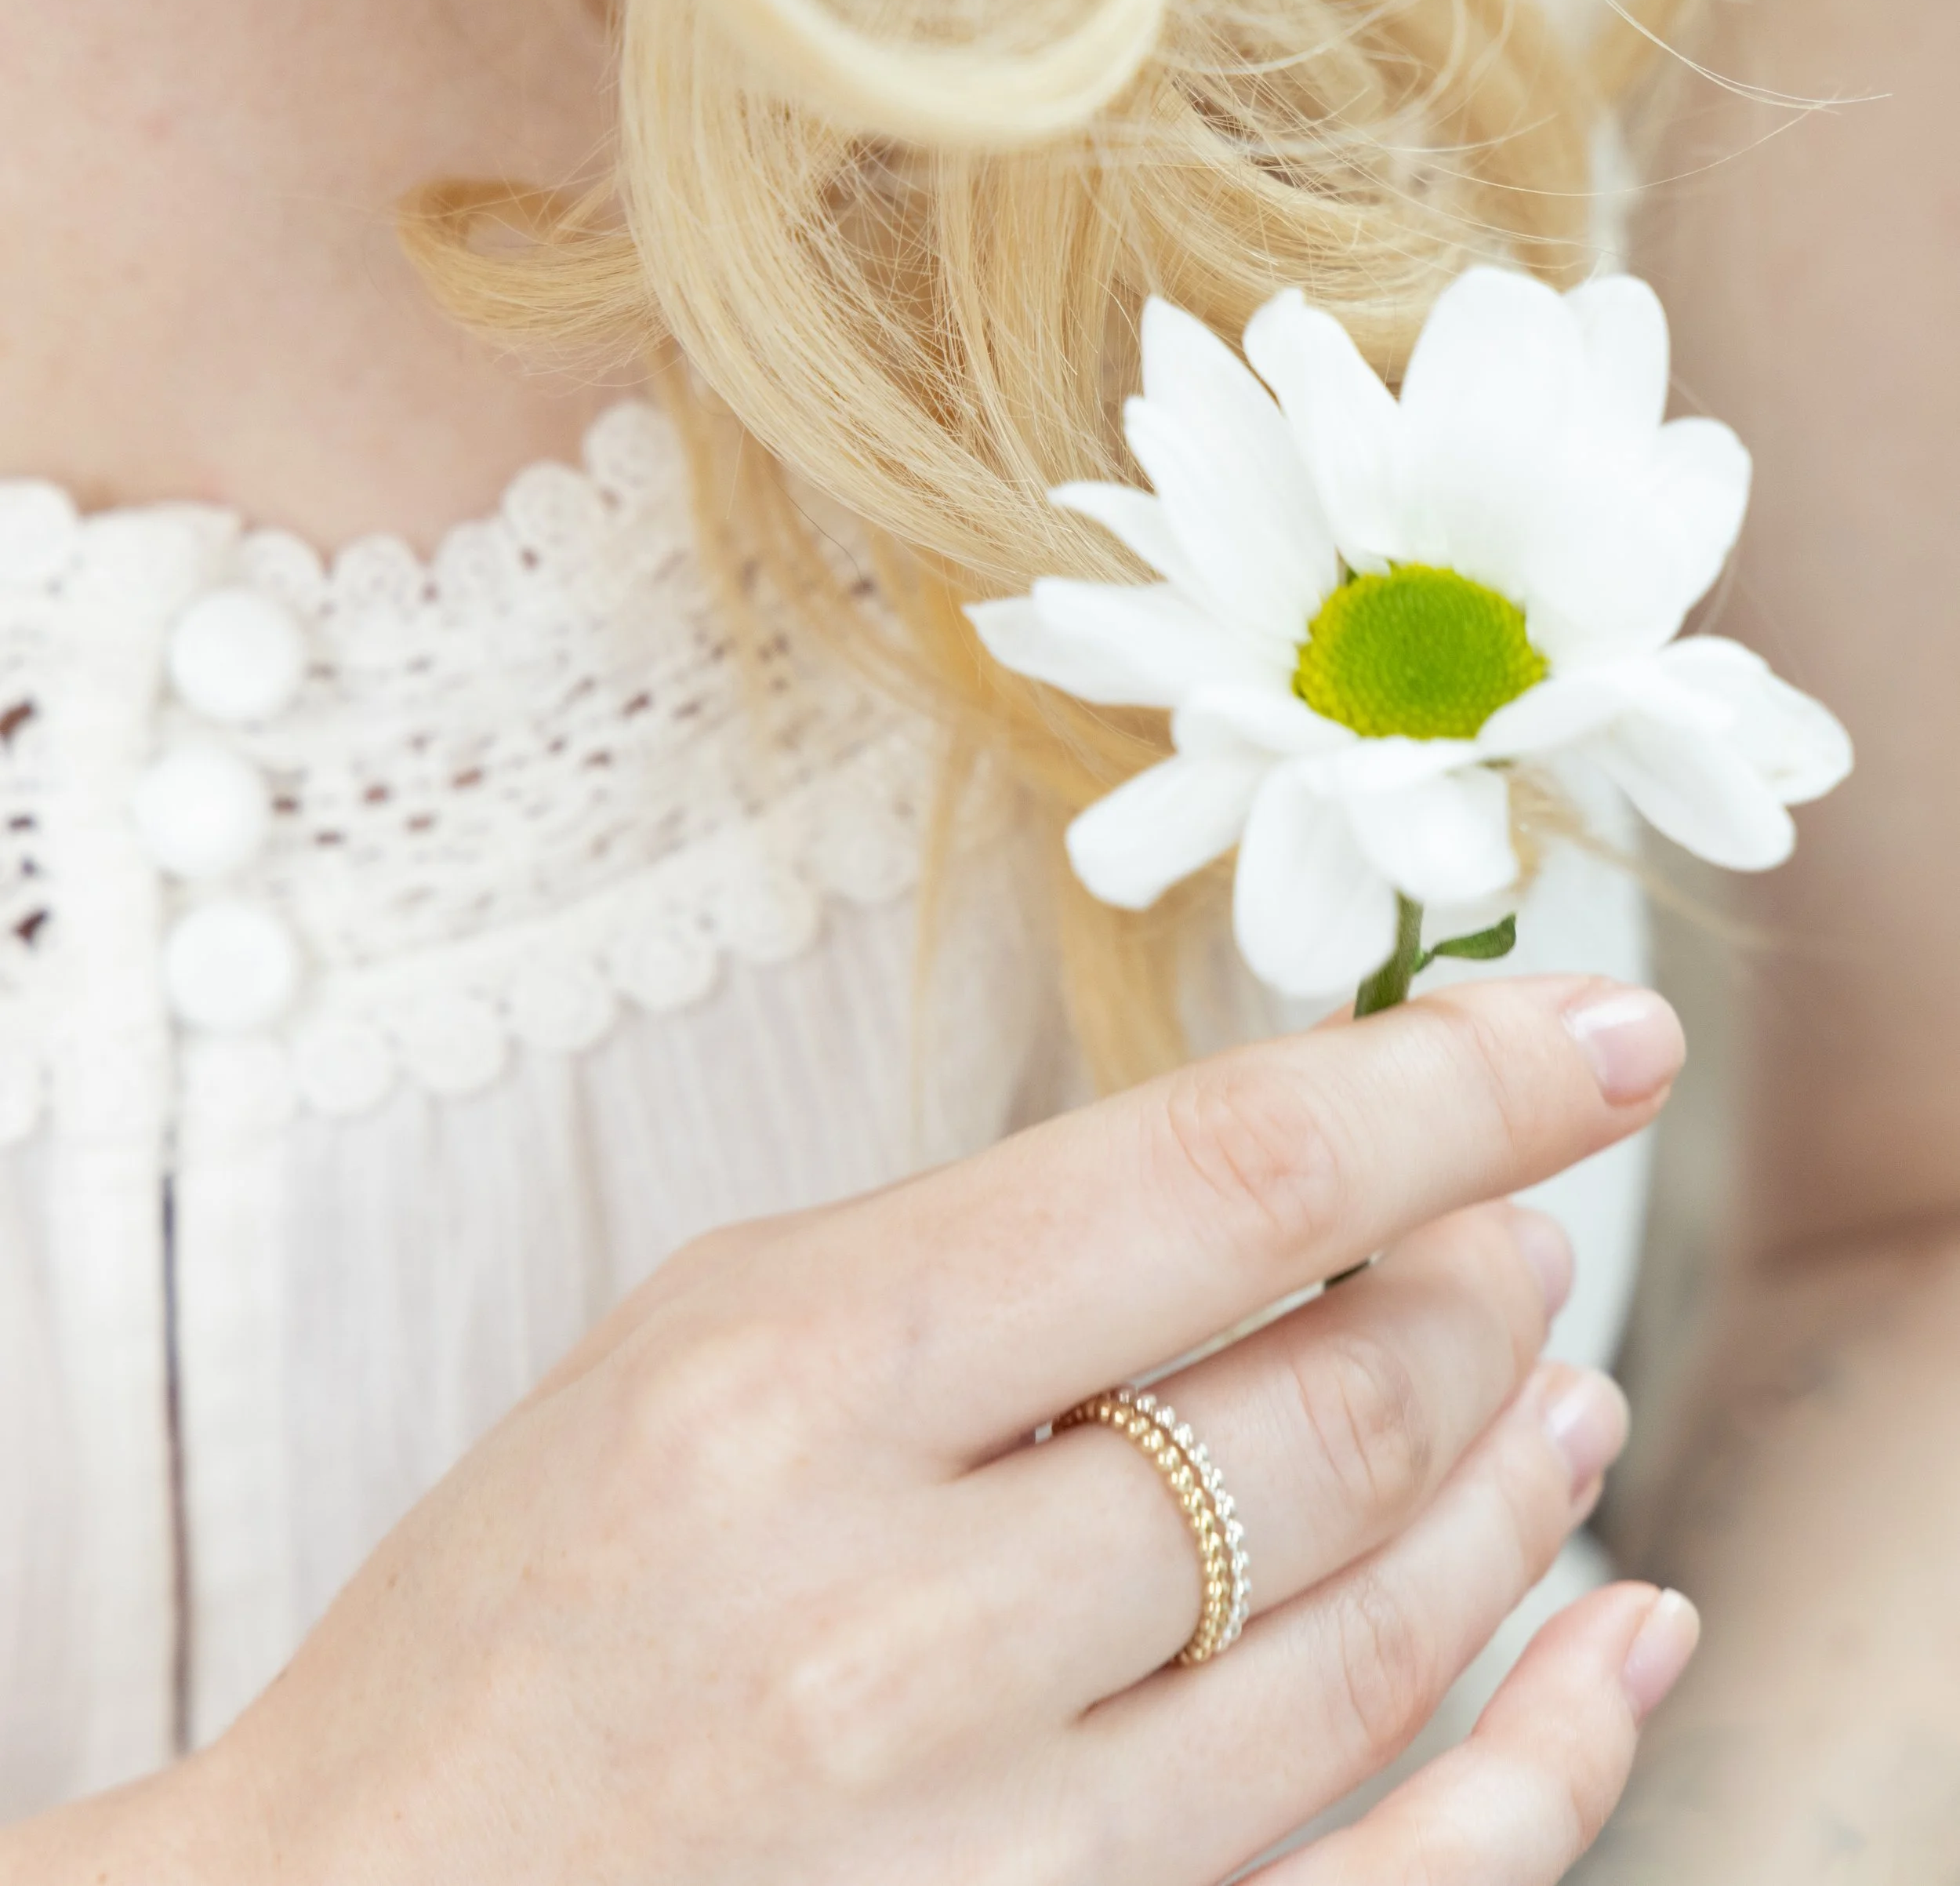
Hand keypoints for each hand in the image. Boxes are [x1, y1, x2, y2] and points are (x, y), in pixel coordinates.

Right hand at [4, 975, 1691, 1885]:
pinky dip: (1547, 1755)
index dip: (1449, 1089)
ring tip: (1560, 1392)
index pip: (1223, 1185)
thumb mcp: (706, 1342)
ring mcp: (998, 1855)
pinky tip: (1618, 1635)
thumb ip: (987, 1263)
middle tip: (1521, 1234)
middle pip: (1336, 1411)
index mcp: (789, 1381)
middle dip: (1480, 1290)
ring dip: (1515, 1485)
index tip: (1594, 1034)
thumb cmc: (518, 1609)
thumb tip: (1280, 1200)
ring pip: (1387, 1629)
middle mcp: (903, 1625)